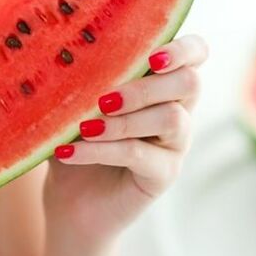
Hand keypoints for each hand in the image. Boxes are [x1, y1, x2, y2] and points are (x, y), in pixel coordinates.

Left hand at [45, 34, 208, 247]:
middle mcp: (177, 112)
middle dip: (146, 86)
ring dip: (123, 120)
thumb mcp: (72, 107)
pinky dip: (99, 149)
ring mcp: (175, 145)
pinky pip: (139, 153)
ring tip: (83, 128)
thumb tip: (60, 53)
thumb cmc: (74, 146)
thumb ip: (79, 79)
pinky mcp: (163, 175)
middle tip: (104, 100)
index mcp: (160, 85)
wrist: (70, 206)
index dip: (183, 49)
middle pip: (190, 82)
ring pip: (172, 118)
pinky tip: (67, 151)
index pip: (196, 54)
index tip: (151, 56)